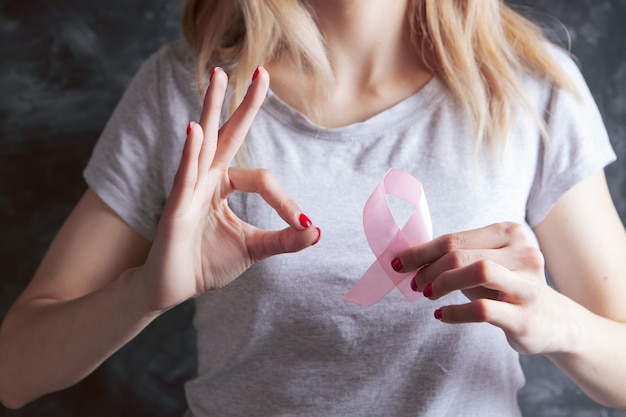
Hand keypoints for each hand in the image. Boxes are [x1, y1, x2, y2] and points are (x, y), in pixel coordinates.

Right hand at [141, 67, 319, 311]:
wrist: (172, 289)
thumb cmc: (207, 263)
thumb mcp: (254, 248)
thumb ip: (284, 239)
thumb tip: (317, 231)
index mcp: (223, 184)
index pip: (261, 178)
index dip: (285, 201)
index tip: (302, 224)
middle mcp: (206, 179)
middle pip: (227, 134)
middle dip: (243, 104)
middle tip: (261, 71)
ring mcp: (188, 190)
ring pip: (203, 143)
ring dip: (211, 109)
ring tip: (218, 76)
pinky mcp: (174, 208)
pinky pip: (183, 176)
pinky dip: (189, 152)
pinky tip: (195, 128)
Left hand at [393, 222, 565, 354]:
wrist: (554, 321)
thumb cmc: (507, 286)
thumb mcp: (485, 263)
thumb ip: (454, 256)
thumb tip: (407, 258)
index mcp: (511, 232)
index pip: (454, 238)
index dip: (421, 251)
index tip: (400, 263)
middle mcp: (524, 253)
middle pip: (461, 253)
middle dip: (429, 268)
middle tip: (416, 284)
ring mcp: (527, 285)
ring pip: (477, 271)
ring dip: (443, 283)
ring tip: (428, 294)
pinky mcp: (525, 317)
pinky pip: (482, 310)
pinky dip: (454, 312)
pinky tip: (441, 314)